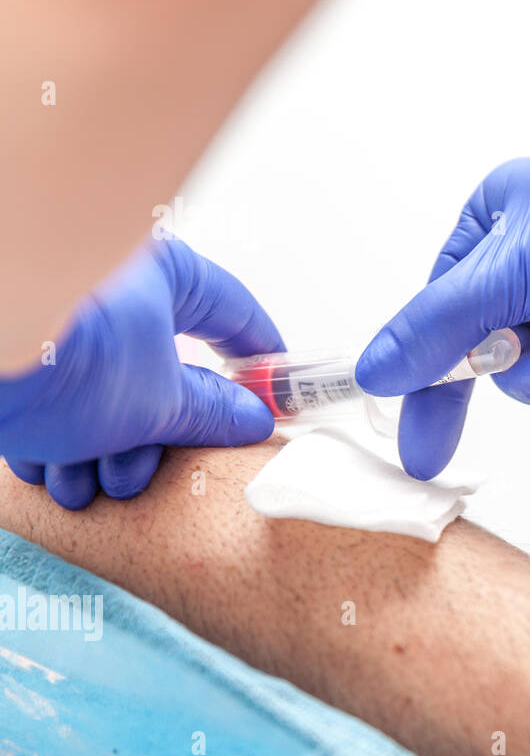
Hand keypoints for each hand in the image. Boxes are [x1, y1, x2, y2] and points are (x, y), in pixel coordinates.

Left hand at [0, 237, 284, 508]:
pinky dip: (54, 442)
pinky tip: (46, 466)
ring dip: (96, 454)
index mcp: (162, 274)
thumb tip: (250, 418)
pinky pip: (54, 399)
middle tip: (143, 470)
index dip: (260, 360)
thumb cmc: (63, 357)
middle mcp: (112, 288)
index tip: (277, 394)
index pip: (234, 313)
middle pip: (161, 372)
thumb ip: (213, 413)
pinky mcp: (21, 355)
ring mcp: (63, 319)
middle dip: (150, 439)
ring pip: (104, 395)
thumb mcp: (161, 403)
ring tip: (84, 480)